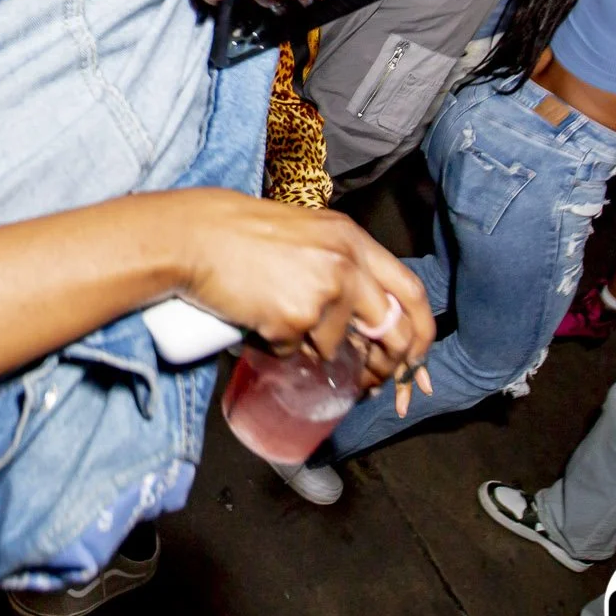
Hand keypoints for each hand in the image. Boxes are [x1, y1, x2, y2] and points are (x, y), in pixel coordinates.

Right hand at [168, 191, 433, 389]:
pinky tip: (257, 318)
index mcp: (352, 239)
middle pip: (392, 329)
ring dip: (310, 348)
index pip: (412, 291)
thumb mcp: (307, 235)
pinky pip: (295, 352)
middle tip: (371, 379)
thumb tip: (364, 322)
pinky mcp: (294, 317)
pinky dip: (276, 346)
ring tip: (275, 317)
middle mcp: (346, 262)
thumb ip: (341, 264)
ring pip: (334, 346)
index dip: (420, 332)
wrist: (194, 236)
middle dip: (387, 364)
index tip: (415, 359)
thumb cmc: (240, 235)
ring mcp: (323, 290)